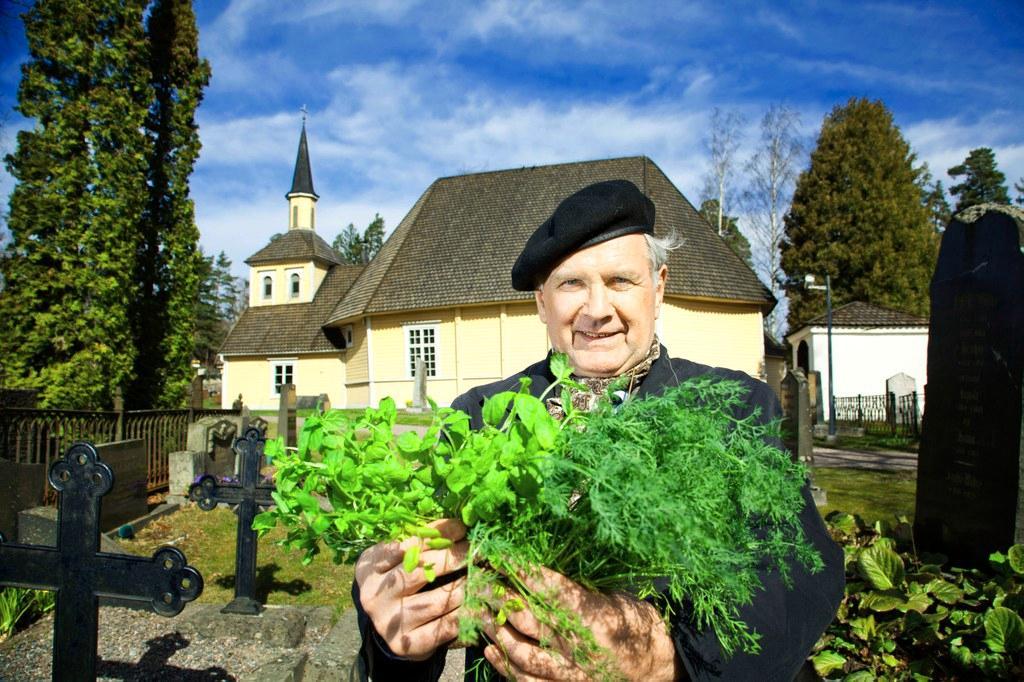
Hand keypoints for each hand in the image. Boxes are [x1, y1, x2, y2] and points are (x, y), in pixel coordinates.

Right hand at [355, 518, 468, 659]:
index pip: (407, 546)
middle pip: (418, 572)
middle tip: (474, 549)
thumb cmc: (398, 583)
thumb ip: (417, 544)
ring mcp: (389, 623)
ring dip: (463, 586)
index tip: (461, 527)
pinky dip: (465, 613)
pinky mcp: (407, 645)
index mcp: (370, 568)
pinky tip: (478, 603)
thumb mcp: (397, 559)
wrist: (389, 628)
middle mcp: (374, 596)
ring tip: (479, 574)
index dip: (437, 533)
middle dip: (452, 557)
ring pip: (435, 601)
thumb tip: (455, 524)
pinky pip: (443, 627)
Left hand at [481, 566, 682, 680]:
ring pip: (520, 652)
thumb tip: (540, 569)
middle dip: (498, 596)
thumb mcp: (614, 597)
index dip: (520, 570)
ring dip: (496, 629)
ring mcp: (570, 672)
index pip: (548, 588)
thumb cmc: (638, 625)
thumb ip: (579, 590)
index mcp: (594, 617)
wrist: (657, 670)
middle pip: (526, 618)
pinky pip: (527, 681)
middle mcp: (578, 646)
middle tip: (478, 579)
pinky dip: (505, 666)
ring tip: (480, 610)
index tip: (498, 554)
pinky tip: (491, 649)